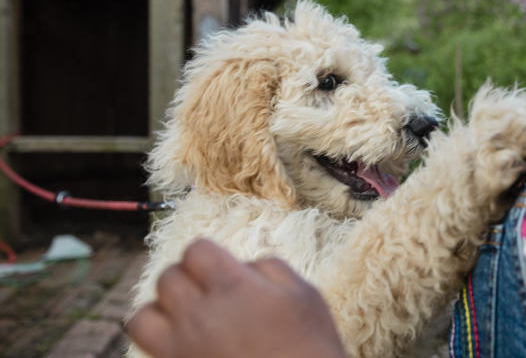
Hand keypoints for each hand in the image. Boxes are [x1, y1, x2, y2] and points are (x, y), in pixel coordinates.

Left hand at [127, 239, 346, 357]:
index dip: (209, 256)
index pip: (196, 251)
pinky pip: (147, 350)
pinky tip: (185, 345)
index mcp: (232, 288)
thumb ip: (270, 268)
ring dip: (162, 311)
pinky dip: (158, 343)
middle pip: (167, 278)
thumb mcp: (304, 295)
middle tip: (208, 293)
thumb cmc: (310, 346)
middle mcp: (199, 316)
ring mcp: (183, 349)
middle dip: (186, 279)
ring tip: (186, 319)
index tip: (223, 270)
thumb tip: (242, 266)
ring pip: (142, 316)